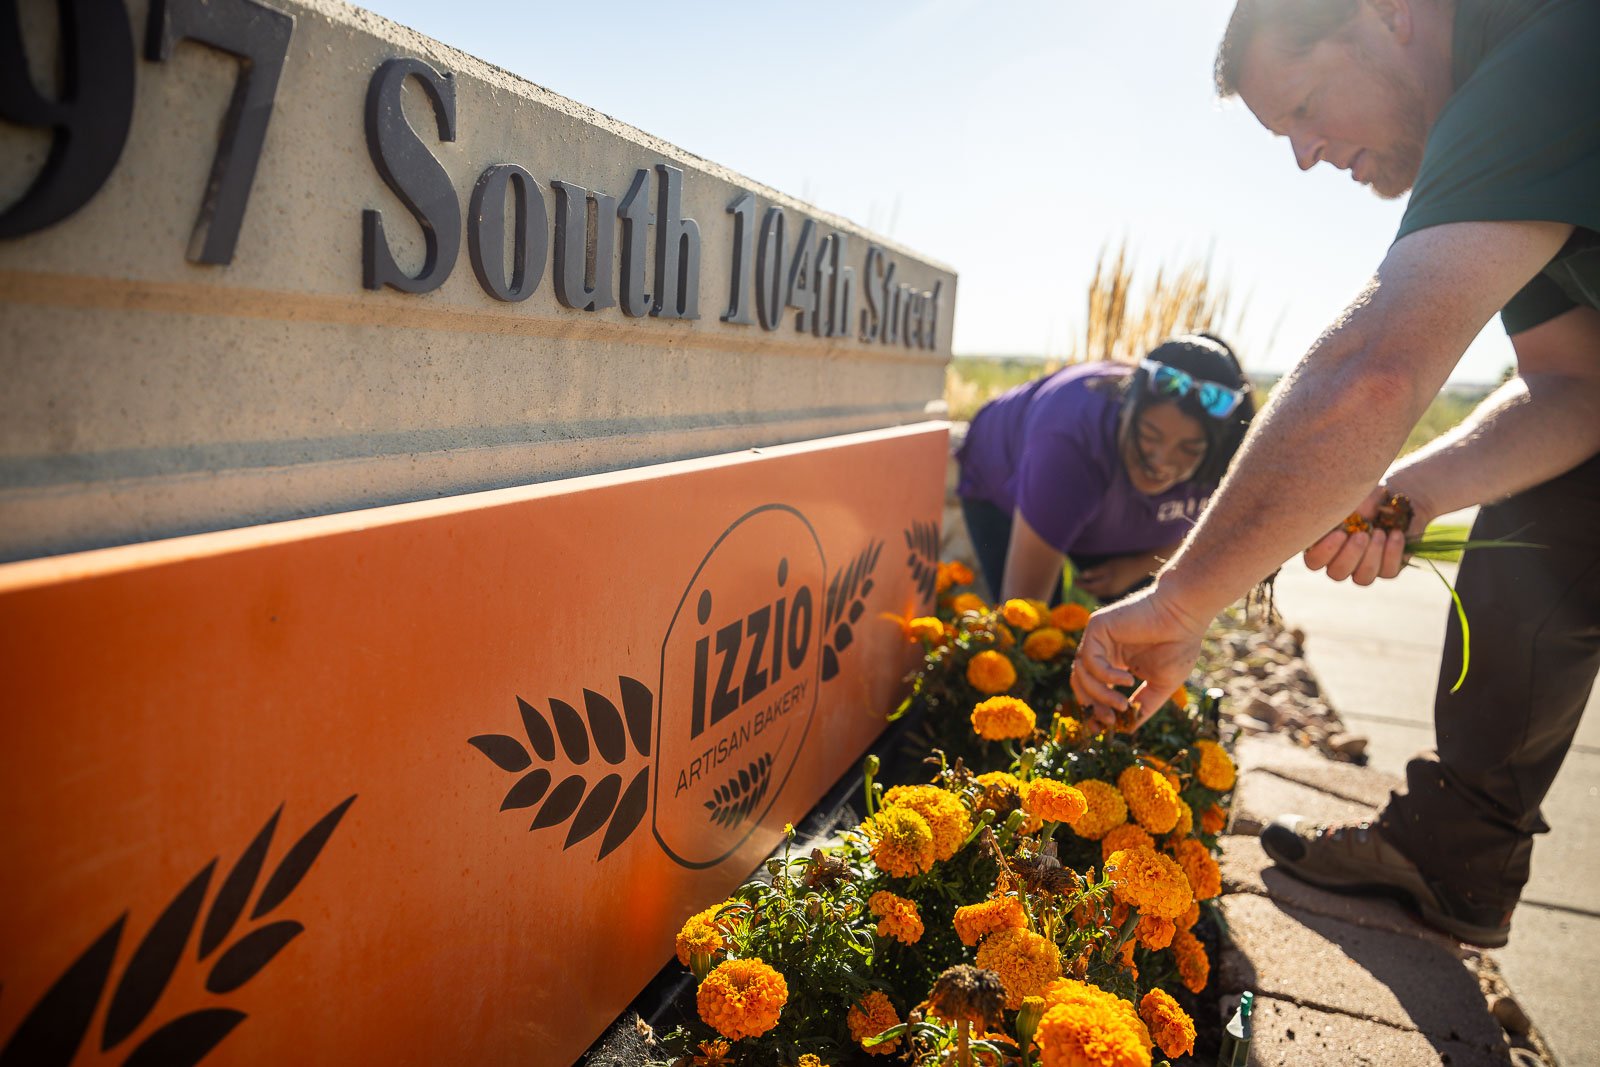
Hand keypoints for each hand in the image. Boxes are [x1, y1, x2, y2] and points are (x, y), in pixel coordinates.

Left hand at [1069, 586, 1206, 731]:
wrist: (1185, 617)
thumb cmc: (1178, 646)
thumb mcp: (1160, 684)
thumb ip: (1143, 705)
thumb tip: (1128, 729)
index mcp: (1115, 662)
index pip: (1093, 689)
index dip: (1095, 710)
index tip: (1105, 729)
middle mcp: (1103, 650)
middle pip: (1082, 684)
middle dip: (1093, 706)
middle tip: (1110, 721)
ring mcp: (1097, 638)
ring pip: (1081, 674)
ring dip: (1100, 695)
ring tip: (1122, 704)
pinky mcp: (1097, 627)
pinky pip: (1089, 659)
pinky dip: (1105, 676)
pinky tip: (1127, 680)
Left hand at [1076, 553, 1156, 598]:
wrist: (1141, 566)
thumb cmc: (1124, 563)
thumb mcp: (1109, 565)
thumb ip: (1096, 571)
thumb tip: (1082, 575)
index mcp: (1107, 586)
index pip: (1090, 587)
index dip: (1081, 584)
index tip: (1074, 579)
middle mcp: (1110, 591)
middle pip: (1093, 592)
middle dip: (1084, 587)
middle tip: (1077, 581)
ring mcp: (1115, 592)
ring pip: (1098, 593)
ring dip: (1090, 589)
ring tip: (1084, 582)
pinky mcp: (1118, 590)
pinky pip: (1104, 592)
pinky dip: (1097, 589)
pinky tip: (1095, 584)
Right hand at [1302, 485, 1429, 584]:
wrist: (1396, 499)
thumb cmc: (1366, 496)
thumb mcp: (1352, 497)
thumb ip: (1341, 507)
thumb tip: (1343, 517)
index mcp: (1324, 544)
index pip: (1314, 561)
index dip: (1325, 552)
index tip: (1340, 533)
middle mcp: (1341, 560)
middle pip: (1337, 573)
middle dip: (1351, 555)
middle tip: (1363, 534)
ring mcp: (1364, 568)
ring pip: (1362, 578)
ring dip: (1372, 556)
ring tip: (1380, 533)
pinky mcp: (1387, 569)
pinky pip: (1387, 572)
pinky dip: (1392, 552)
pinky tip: (1395, 534)